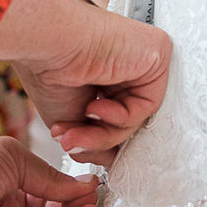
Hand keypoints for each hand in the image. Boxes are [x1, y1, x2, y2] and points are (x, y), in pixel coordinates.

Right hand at [0, 0, 171, 163]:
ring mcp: (147, 59)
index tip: (71, 149)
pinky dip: (119, 117)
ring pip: (136, 117)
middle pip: (127, 120)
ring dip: (102, 135)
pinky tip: (94, 108)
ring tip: (72, 135)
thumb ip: (95, 138)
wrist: (47, 42)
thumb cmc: (50, 72)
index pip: (117, 117)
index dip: (95, 140)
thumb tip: (112, 163)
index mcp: (112, 73)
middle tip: (69, 145)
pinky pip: (147, 105)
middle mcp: (133, 65)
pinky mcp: (159, 53)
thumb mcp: (72, 118)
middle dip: (96, 140)